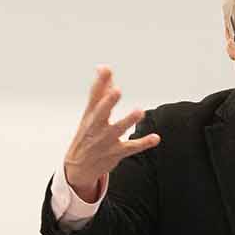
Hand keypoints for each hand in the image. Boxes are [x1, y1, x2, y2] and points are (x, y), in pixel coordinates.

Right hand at [62, 66, 155, 201]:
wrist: (78, 167)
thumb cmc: (87, 134)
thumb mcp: (90, 113)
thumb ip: (100, 91)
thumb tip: (104, 68)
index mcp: (90, 114)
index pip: (94, 96)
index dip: (100, 82)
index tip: (105, 69)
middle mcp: (96, 126)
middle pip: (101, 113)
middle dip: (108, 102)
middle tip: (117, 91)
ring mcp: (105, 140)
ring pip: (117, 130)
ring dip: (127, 121)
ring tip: (139, 111)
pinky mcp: (115, 152)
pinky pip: (131, 148)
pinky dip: (143, 143)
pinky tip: (155, 138)